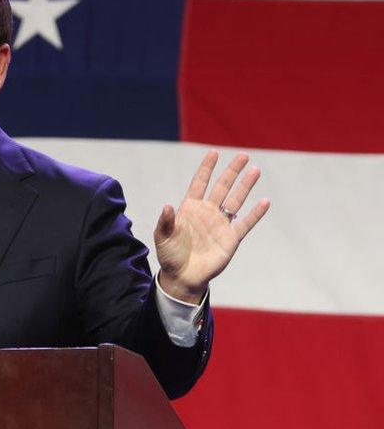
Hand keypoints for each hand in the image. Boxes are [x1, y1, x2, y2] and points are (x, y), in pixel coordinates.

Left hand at [154, 150, 270, 302]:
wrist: (182, 276)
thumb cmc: (170, 255)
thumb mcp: (163, 236)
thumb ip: (165, 221)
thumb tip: (167, 205)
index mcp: (190, 208)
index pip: (199, 183)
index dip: (206, 169)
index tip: (214, 152)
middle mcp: (207, 212)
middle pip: (222, 187)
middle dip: (232, 171)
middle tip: (243, 155)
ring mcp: (220, 224)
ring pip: (235, 200)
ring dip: (245, 185)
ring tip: (255, 169)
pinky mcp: (231, 238)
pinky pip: (245, 223)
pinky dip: (255, 213)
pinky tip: (264, 202)